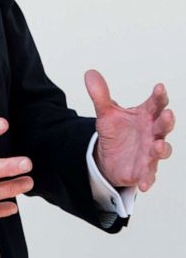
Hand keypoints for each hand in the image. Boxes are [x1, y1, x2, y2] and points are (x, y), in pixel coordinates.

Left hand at [86, 70, 173, 191]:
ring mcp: (150, 152)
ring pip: (161, 150)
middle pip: (163, 126)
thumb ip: (100, 95)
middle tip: (167, 114)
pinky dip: (148, 179)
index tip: (159, 87)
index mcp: (146, 116)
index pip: (156, 104)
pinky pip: (148, 175)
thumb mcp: (106, 113)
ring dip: (162, 148)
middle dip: (166, 121)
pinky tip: (143, 184)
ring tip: (158, 146)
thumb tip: (89, 73)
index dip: (159, 96)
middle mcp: (152, 133)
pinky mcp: (143, 170)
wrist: (109, 156)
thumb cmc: (117, 131)